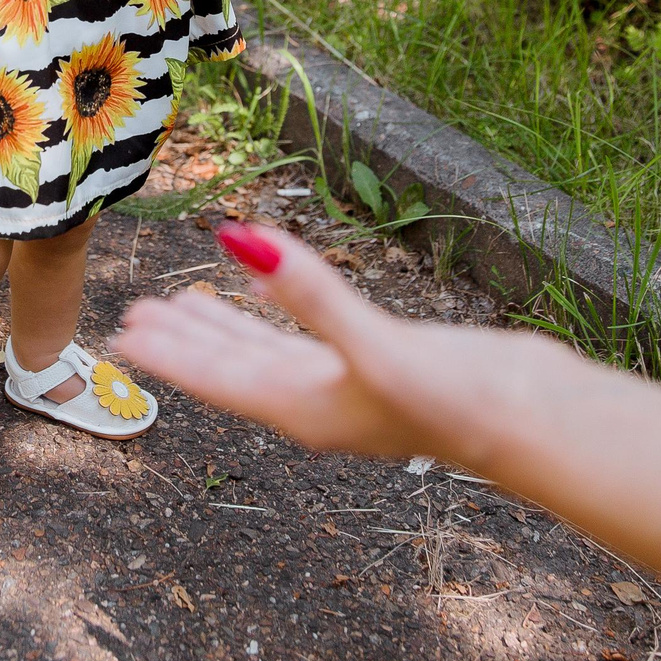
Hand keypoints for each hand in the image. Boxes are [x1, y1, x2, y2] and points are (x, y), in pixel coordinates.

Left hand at [116, 224, 546, 469]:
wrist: (537, 419)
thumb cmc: (459, 399)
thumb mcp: (375, 344)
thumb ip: (310, 295)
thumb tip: (243, 240)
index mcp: (305, 412)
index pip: (219, 380)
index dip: (171, 355)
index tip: (123, 335)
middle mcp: (318, 404)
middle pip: (233, 370)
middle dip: (185, 342)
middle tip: (134, 317)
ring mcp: (350, 386)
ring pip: (268, 355)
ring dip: (224, 330)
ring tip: (182, 305)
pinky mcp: (380, 363)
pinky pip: (308, 339)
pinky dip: (278, 315)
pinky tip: (268, 292)